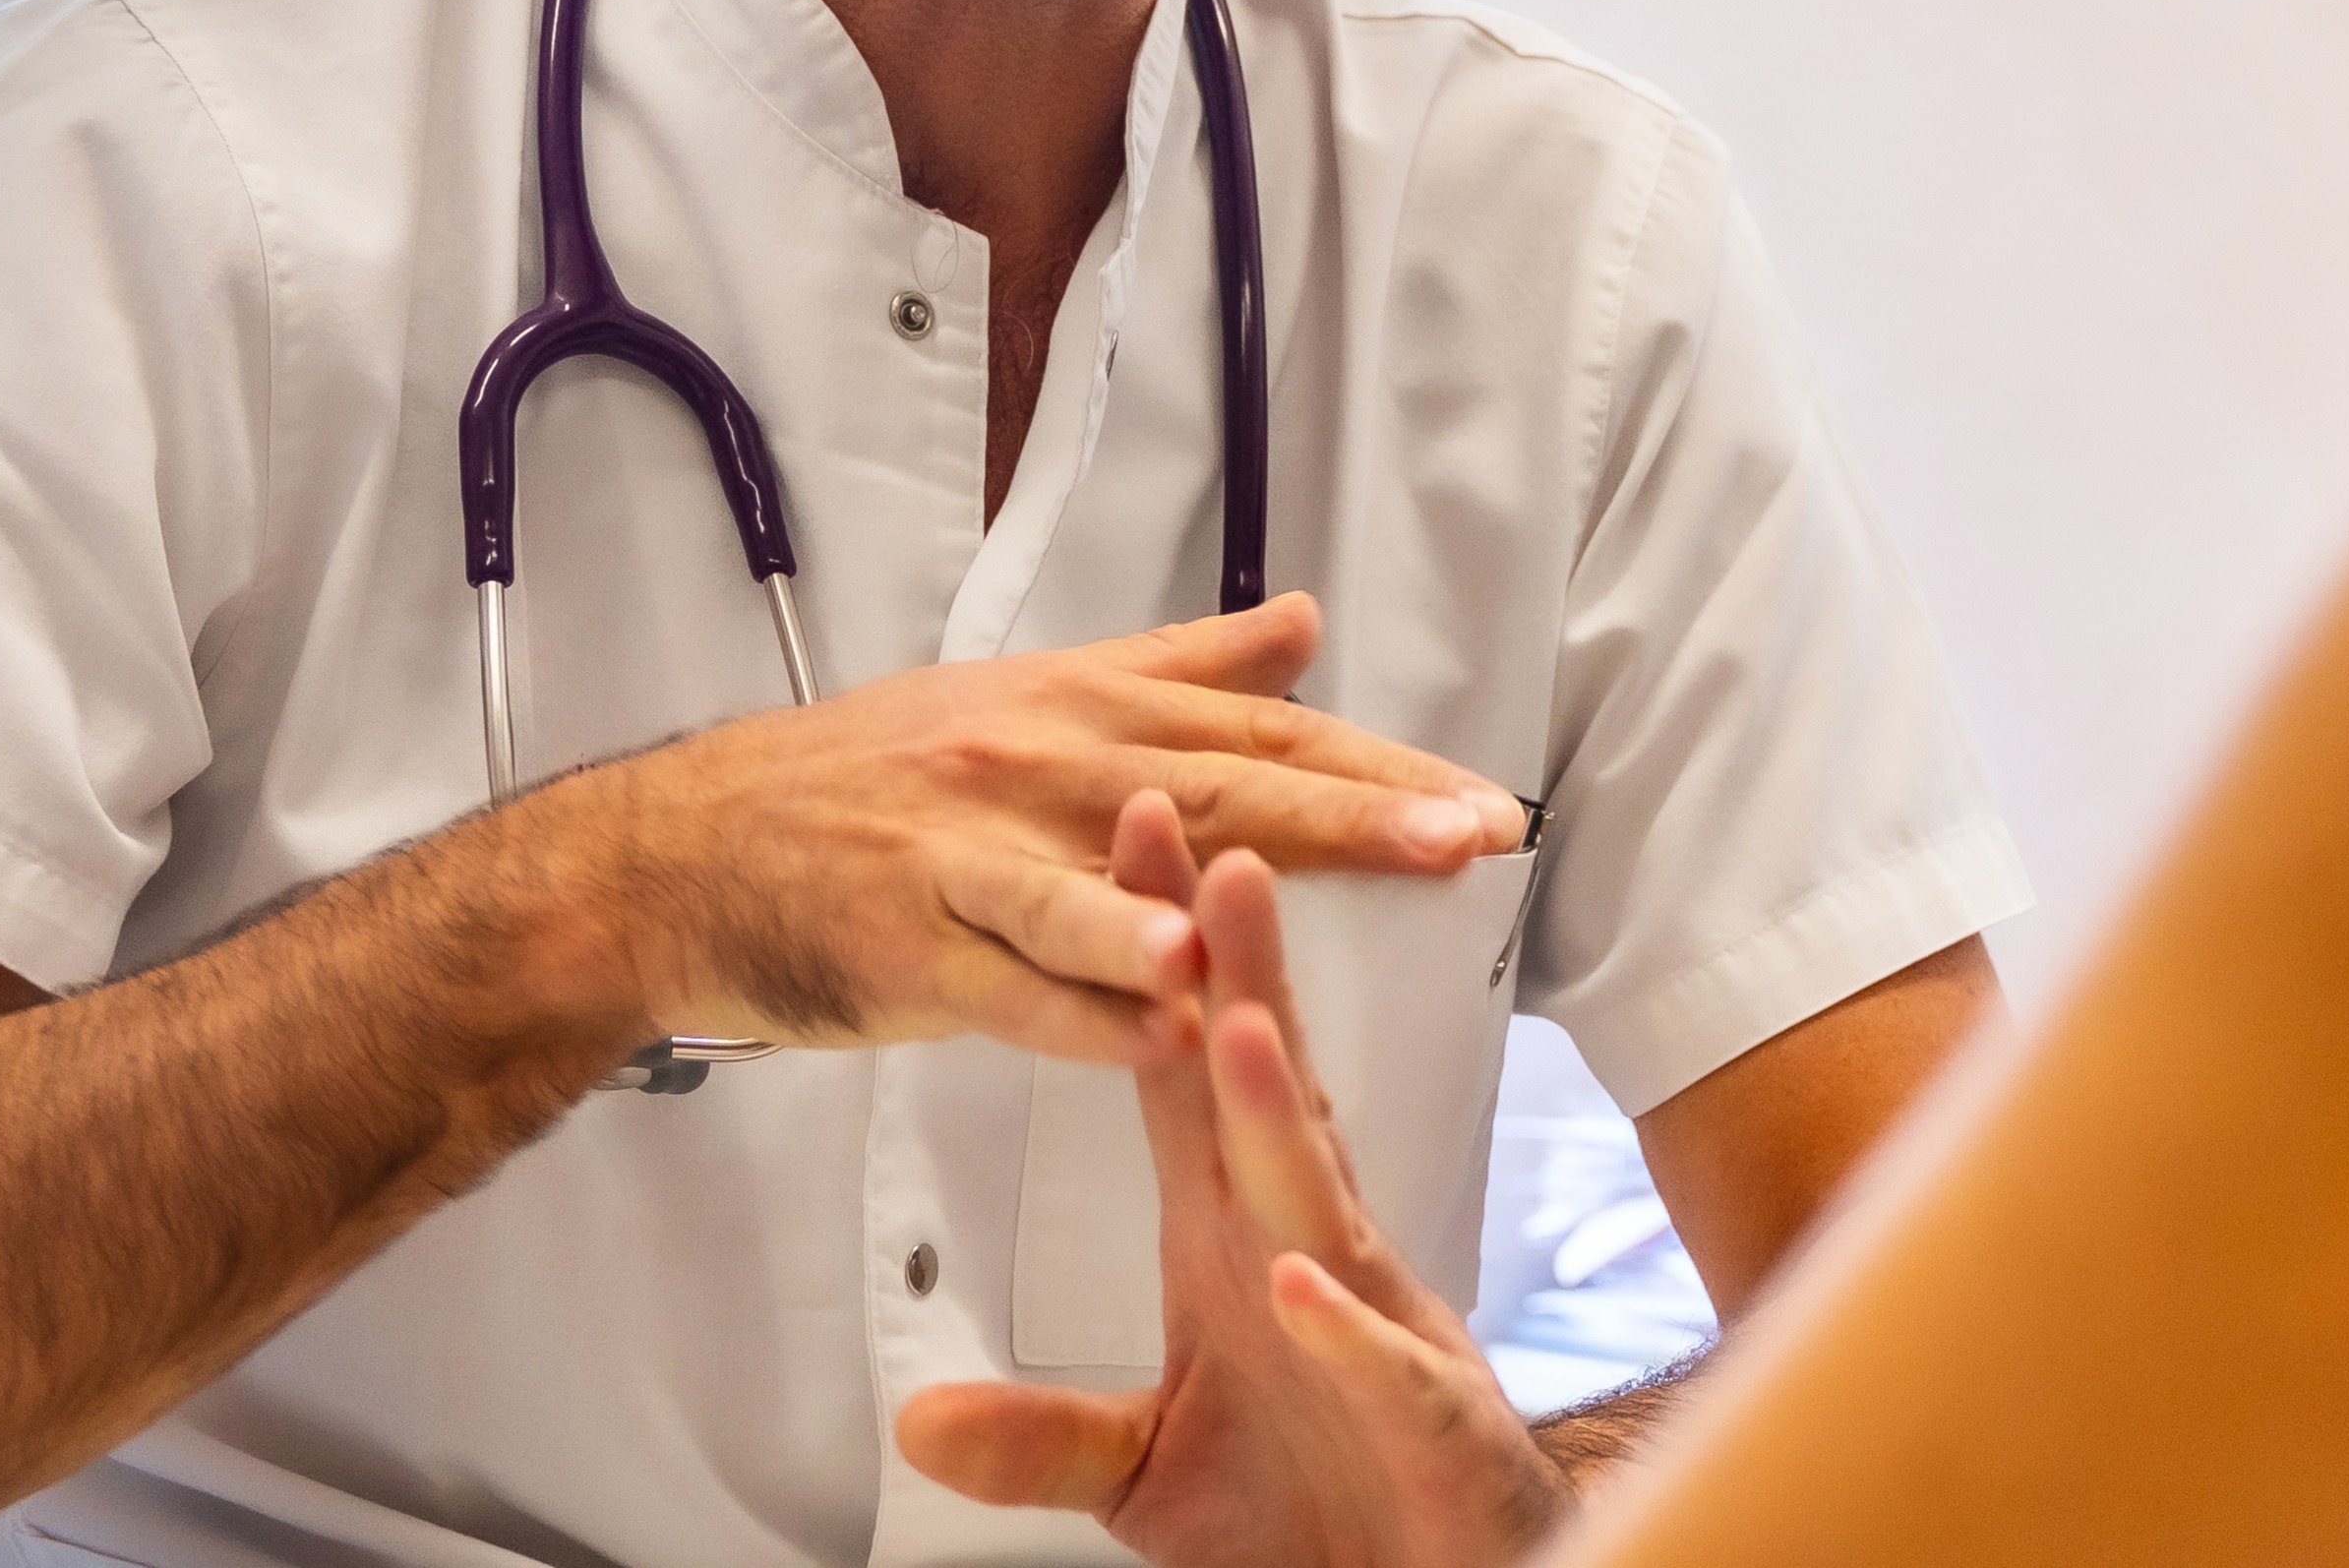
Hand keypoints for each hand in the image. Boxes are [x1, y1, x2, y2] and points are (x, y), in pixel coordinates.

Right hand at [561, 596, 1520, 1067]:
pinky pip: (1000, 984)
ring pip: (1080, 887)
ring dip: (1170, 911)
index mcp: (1078, 712)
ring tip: (1261, 936)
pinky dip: (1074, 1009)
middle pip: (1209, 792)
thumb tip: (1307, 620)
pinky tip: (1147, 1027)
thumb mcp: (1030, 696)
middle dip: (1344, 817)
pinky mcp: (900, 947)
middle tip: (1461, 840)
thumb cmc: (869, 778)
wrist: (684, 847)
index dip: (1376, 766)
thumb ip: (1179, 669)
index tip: (1489, 803)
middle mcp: (1030, 768)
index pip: (1256, 732)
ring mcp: (959, 858)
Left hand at [899, 795, 1570, 1567]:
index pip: (1189, 1083)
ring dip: (1277, 1118)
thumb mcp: (1143, 1476)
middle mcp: (1311, 1262)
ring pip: (1320, 1208)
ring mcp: (1374, 1335)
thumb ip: (1040, 1439)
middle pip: (1267, 1100)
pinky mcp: (1430, 1424)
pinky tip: (1302, 1287)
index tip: (1127, 847)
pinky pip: (1382, 1369)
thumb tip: (918, 1418)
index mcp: (1240, 1247)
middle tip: (1209, 854)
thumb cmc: (1316, 1509)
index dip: (1160, 972)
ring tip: (1234, 1028)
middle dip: (1238, 980)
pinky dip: (1343, 1330)